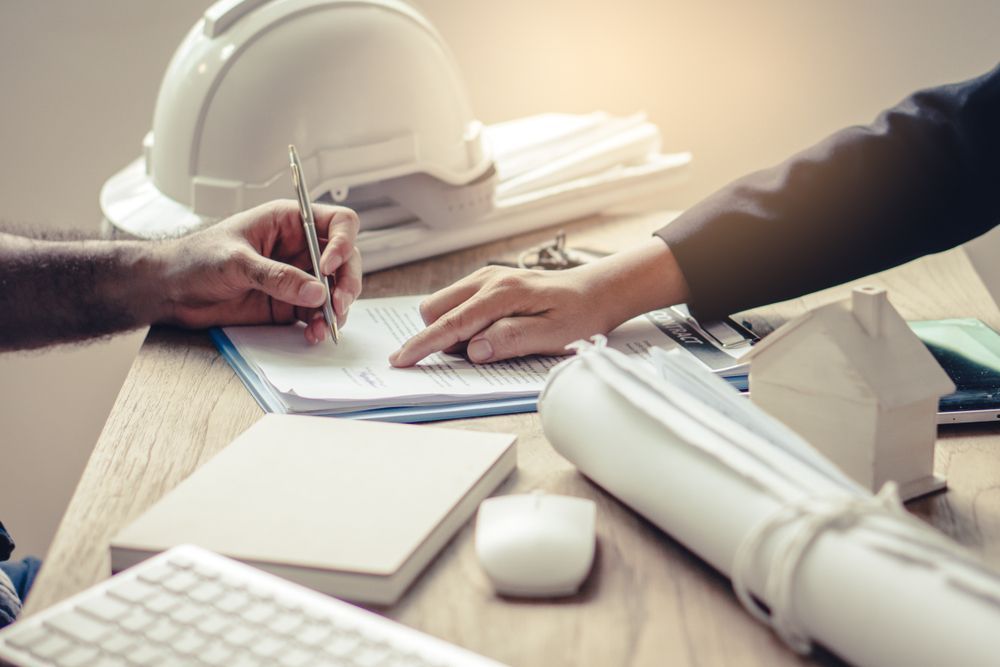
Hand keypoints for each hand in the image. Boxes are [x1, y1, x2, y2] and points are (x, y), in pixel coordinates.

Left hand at [155, 200, 361, 343]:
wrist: (170, 290)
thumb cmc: (196, 259)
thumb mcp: (236, 262)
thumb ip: (277, 276)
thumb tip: (316, 292)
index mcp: (289, 222)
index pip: (338, 223)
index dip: (343, 243)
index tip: (329, 267)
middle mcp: (300, 248)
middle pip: (345, 260)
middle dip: (347, 282)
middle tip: (338, 303)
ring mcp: (297, 277)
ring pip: (335, 290)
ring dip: (337, 308)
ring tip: (326, 324)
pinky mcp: (289, 304)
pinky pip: (316, 314)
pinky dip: (321, 325)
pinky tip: (313, 334)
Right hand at [389, 237, 690, 365]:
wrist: (598, 290)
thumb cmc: (579, 315)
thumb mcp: (552, 336)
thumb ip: (510, 340)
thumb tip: (472, 349)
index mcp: (503, 293)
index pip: (452, 323)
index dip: (424, 344)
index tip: (401, 360)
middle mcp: (489, 279)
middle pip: (436, 309)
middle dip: (438, 335)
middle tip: (472, 355)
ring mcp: (487, 277)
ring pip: (443, 304)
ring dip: (451, 328)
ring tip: (488, 343)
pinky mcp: (489, 281)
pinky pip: (458, 301)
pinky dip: (461, 320)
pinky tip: (489, 331)